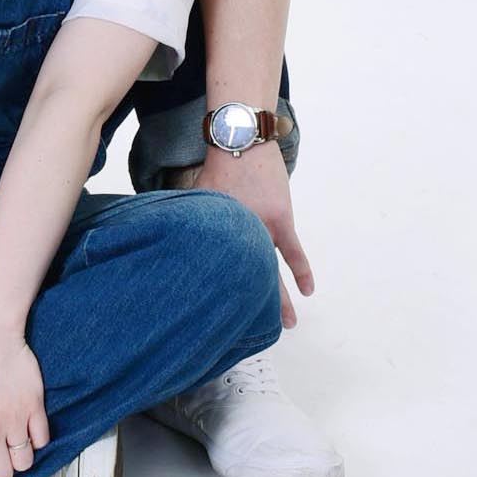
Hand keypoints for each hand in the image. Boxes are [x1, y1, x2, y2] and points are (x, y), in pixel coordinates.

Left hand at [194, 142, 313, 328]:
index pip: (215, 272)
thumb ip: (189, 221)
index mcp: (215, 234)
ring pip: (270, 271)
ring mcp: (262, 229)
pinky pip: (294, 252)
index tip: (216, 321)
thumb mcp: (195, 197)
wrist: (240, 139)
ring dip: (278, 298)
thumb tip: (168, 233)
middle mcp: (237, 236)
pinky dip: (302, 270)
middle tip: (252, 336)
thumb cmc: (216, 166)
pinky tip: (308, 290)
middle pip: (243, 279)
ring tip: (286, 324)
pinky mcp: (281, 220)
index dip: (216, 295)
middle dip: (248, 308)